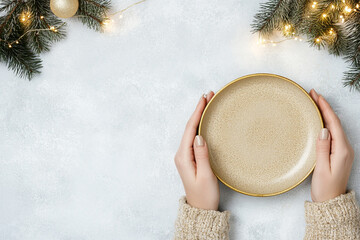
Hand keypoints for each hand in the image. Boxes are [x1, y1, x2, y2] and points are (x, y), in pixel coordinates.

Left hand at [174, 91, 218, 209]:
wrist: (201, 210)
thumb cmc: (204, 195)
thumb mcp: (205, 176)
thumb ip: (202, 155)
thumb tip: (200, 136)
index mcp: (183, 157)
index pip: (190, 129)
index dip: (197, 112)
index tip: (204, 98)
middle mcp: (182, 154)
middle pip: (190, 127)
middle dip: (199, 110)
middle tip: (209, 95)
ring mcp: (185, 156)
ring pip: (192, 131)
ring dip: (199, 116)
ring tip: (208, 103)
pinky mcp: (191, 158)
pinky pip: (194, 137)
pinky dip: (200, 126)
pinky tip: (206, 121)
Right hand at [309, 89, 354, 201]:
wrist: (331, 202)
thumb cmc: (325, 188)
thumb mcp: (321, 168)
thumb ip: (322, 148)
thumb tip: (323, 129)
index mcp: (341, 150)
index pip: (333, 123)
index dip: (324, 107)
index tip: (316, 95)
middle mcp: (345, 148)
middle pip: (335, 122)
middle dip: (324, 107)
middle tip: (313, 94)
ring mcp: (343, 150)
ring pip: (334, 127)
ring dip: (325, 114)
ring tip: (314, 103)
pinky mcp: (338, 153)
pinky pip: (333, 133)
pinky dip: (326, 123)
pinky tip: (319, 120)